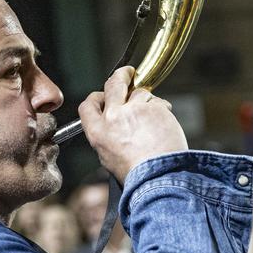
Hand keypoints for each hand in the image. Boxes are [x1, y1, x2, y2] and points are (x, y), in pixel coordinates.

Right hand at [79, 67, 187, 182]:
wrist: (159, 177)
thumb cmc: (137, 175)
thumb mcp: (109, 159)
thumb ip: (108, 137)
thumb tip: (114, 126)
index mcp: (97, 132)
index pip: (88, 105)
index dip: (96, 97)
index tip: (104, 95)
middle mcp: (113, 117)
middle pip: (113, 84)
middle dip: (121, 76)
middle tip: (129, 74)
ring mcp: (134, 109)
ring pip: (140, 93)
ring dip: (147, 101)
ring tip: (154, 120)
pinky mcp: (154, 108)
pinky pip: (158, 102)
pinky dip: (162, 110)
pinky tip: (164, 126)